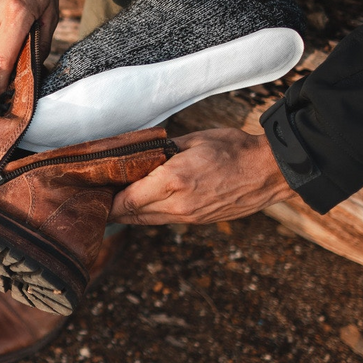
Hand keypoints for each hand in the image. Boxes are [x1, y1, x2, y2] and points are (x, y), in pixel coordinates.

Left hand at [110, 128, 296, 224]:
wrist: (269, 172)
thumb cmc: (233, 149)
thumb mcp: (193, 140)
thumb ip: (162, 151)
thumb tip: (139, 155)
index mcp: (172, 181)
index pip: (125, 200)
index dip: (106, 199)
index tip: (93, 191)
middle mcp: (177, 205)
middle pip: (131, 215)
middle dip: (112, 207)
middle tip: (97, 196)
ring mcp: (188, 217)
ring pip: (146, 221)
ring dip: (129, 213)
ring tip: (115, 199)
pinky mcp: (197, 221)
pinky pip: (164, 220)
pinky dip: (149, 214)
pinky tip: (143, 202)